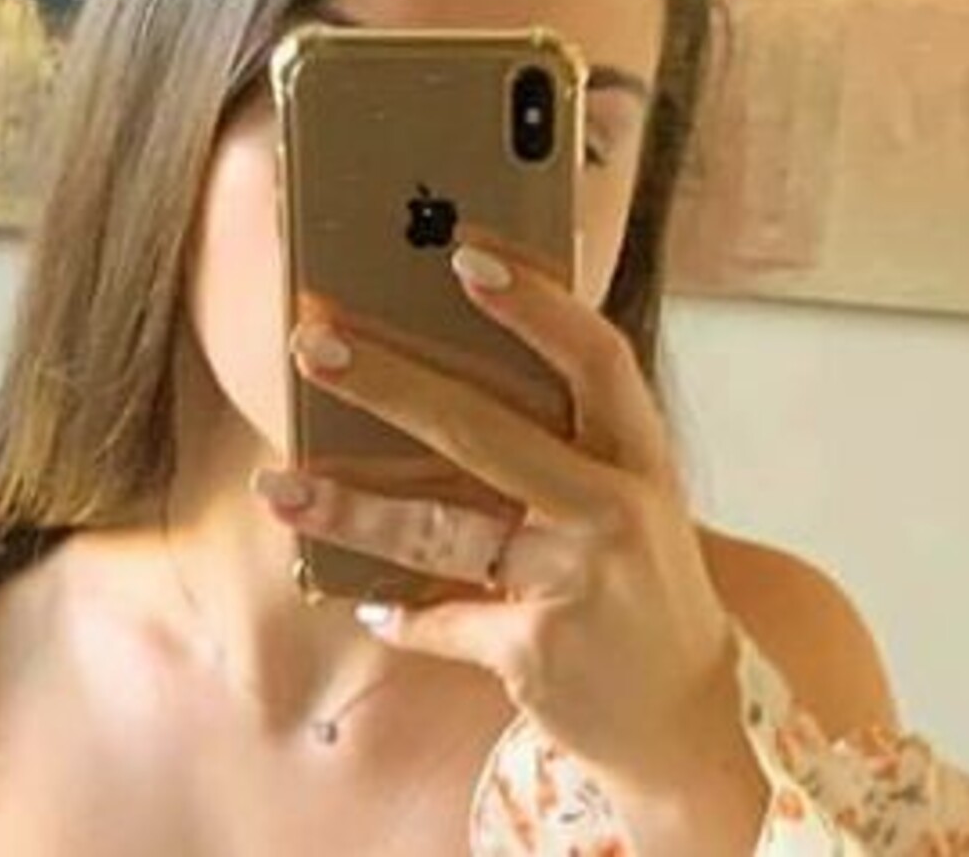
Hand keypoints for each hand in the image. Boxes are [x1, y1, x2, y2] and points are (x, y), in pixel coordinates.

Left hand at [254, 241, 741, 793]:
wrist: (690, 713)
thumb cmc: (643, 580)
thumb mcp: (628, 499)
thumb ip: (563, 445)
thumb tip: (443, 380)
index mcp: (639, 457)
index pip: (596, 358)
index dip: (534, 304)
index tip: (465, 255)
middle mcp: (614, 510)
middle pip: (486, 431)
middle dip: (389, 382)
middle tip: (312, 341)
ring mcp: (576, 584)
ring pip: (439, 531)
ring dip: (349, 509)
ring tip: (278, 486)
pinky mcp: (534, 652)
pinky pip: (440, 620)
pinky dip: (399, 614)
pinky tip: (366, 604)